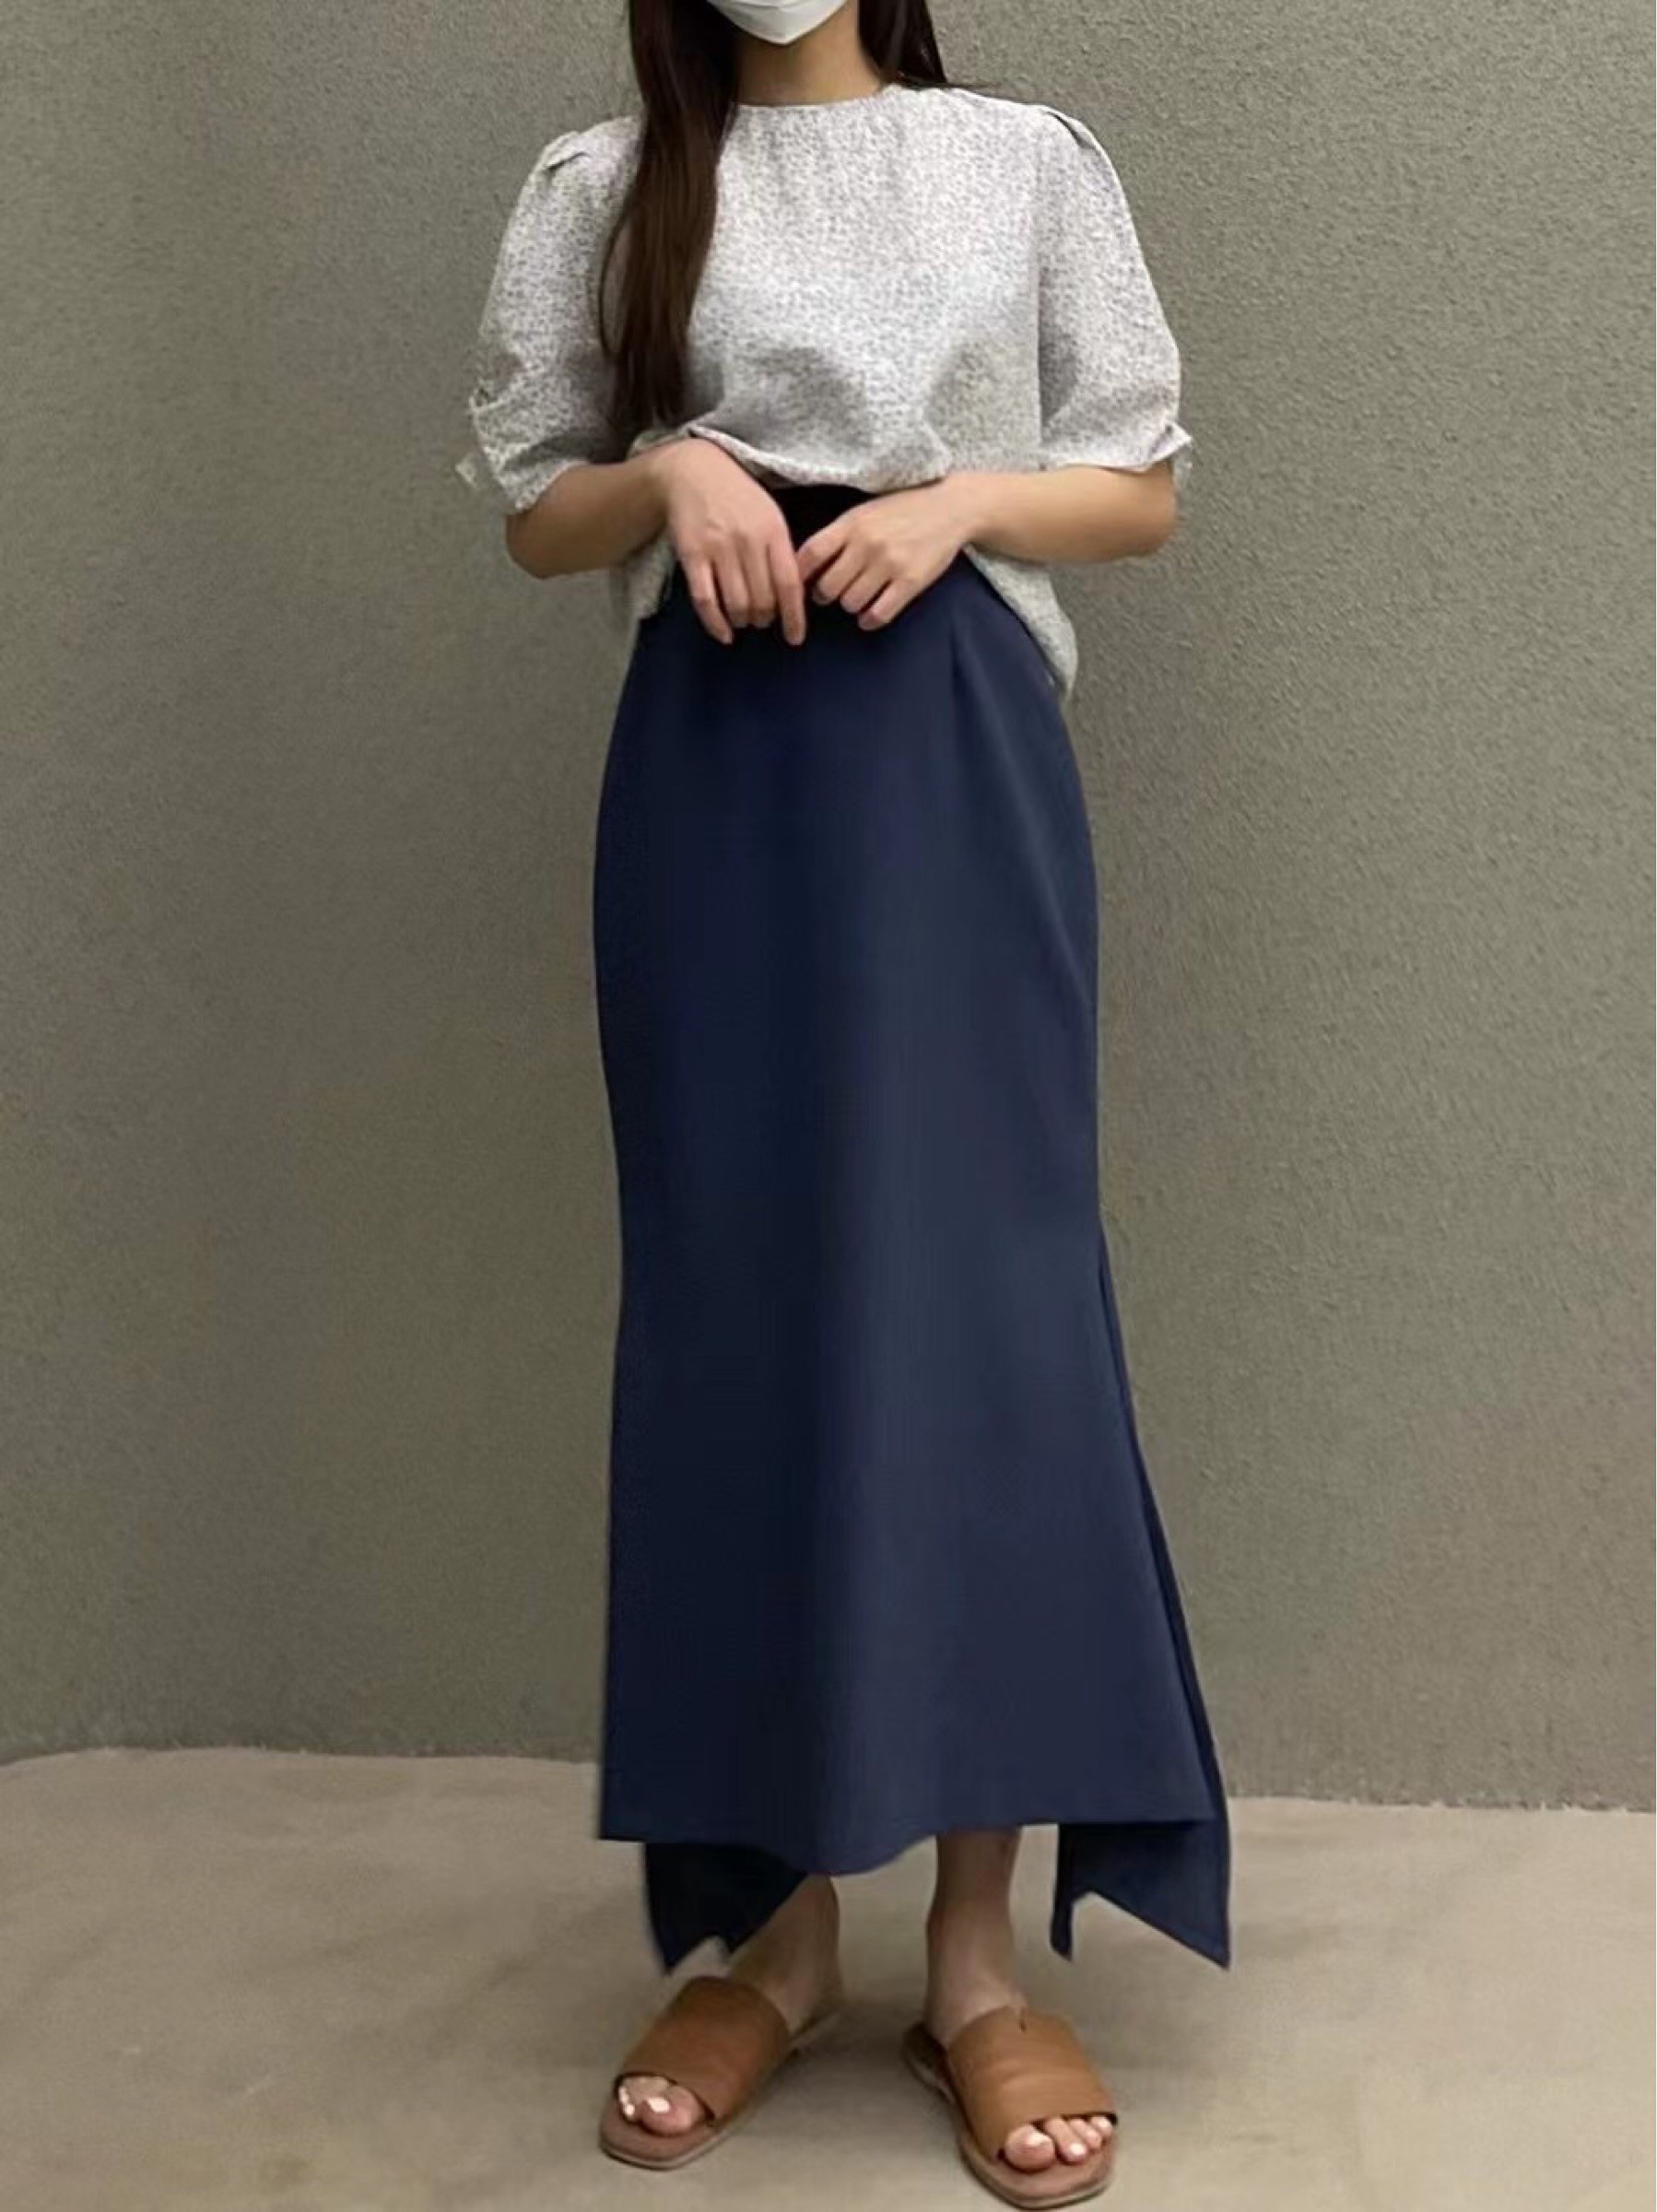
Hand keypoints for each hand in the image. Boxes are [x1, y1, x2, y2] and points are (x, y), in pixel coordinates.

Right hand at [648, 438, 806, 646]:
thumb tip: (793, 595)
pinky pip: (706, 600)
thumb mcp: (770, 514)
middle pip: (763, 600)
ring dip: (742, 621)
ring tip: (743, 619)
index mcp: (773, 531)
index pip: (789, 584)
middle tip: (762, 619)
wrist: (694, 470)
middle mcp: (748, 541)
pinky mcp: (692, 555)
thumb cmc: (738, 496)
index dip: (794, 617)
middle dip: (765, 619)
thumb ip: (781, 551)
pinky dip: (716, 624)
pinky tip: (724, 634)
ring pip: (737, 604)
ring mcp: (718, 548)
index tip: (795, 638)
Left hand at [795, 479, 978, 630]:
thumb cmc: (902, 509)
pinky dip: (869, 620)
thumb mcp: (865, 511)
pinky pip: (878, 614)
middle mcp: (867, 544)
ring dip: (849, 605)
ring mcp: (890, 564)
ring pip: (850, 603)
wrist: (951, 507)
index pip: (811, 554)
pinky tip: (869, 616)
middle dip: (824, 594)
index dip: (800, 574)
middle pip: (827, 586)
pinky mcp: (911, 582)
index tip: (800, 582)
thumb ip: (838, 534)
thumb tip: (805, 565)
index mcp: (851, 523)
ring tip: (856, 597)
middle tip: (831, 593)